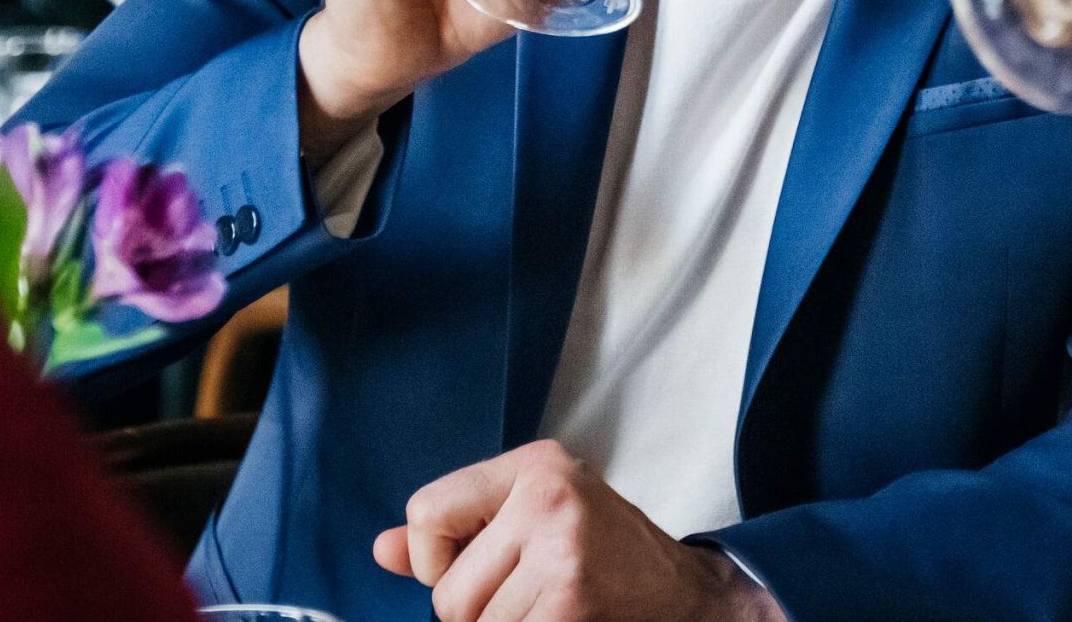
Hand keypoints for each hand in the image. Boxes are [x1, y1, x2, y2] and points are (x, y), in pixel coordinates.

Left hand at [375, 441, 783, 621]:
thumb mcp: (532, 518)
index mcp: (534, 465)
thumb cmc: (604, 555)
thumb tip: (382, 551)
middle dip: (474, 613)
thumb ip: (456, 530)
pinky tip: (562, 620)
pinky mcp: (569, 603)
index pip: (426, 513)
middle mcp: (547, 497)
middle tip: (526, 598)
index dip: (436, 557)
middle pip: (447, 591)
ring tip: (546, 610)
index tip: (475, 565)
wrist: (688, 595)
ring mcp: (561, 552)